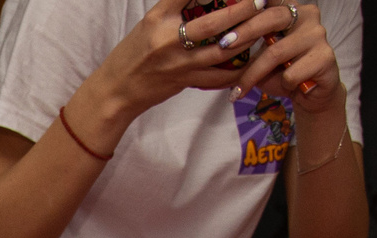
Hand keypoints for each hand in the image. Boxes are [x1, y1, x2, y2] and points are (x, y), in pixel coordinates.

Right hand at [77, 0, 251, 143]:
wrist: (115, 91)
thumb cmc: (133, 54)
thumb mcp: (149, 24)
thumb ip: (175, 8)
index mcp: (157, 18)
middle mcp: (168, 39)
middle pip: (213, 22)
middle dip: (242, 10)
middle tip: (260, 0)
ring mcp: (178, 63)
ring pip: (222, 51)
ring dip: (246, 38)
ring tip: (260, 26)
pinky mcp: (185, 81)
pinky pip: (218, 77)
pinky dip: (237, 70)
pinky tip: (251, 60)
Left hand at [223, 2, 342, 113]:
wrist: (311, 94)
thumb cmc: (281, 72)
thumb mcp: (259, 55)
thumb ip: (246, 43)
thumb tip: (214, 40)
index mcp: (290, 9)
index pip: (269, 0)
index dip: (249, 4)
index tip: (228, 13)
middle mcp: (307, 14)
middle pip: (271, 18)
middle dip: (244, 32)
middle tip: (223, 46)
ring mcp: (318, 34)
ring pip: (276, 52)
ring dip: (253, 75)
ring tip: (238, 91)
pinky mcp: (326, 56)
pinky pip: (292, 73)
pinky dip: (282, 85)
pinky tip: (286, 89)